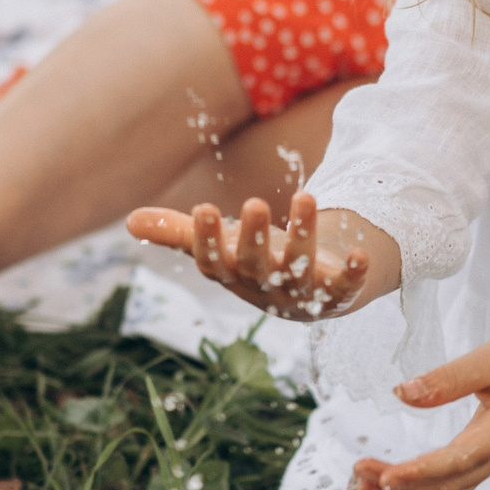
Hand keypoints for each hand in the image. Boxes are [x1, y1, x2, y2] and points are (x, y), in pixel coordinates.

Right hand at [125, 192, 372, 320]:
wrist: (308, 293)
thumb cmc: (255, 261)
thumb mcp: (220, 245)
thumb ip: (179, 232)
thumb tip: (129, 221)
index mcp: (233, 275)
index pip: (214, 263)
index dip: (207, 240)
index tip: (204, 209)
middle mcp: (264, 287)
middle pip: (257, 264)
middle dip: (255, 237)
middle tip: (255, 204)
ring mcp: (300, 293)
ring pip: (299, 268)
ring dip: (303, 234)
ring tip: (306, 195)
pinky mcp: (335, 294)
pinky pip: (344, 288)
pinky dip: (352, 273)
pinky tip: (359, 252)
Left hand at [352, 324, 489, 489]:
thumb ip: (446, 379)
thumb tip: (401, 394)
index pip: (453, 464)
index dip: (416, 474)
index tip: (382, 476)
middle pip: (446, 488)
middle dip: (400, 489)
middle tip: (357, 477)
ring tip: (364, 487)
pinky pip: (455, 483)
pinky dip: (424, 487)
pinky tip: (397, 482)